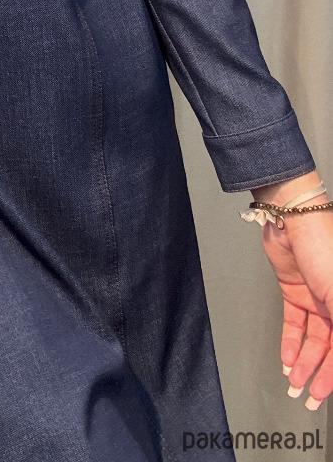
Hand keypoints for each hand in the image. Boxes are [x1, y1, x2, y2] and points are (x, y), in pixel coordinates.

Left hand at [251, 174, 332, 411]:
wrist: (291, 218)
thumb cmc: (323, 245)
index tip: (324, 394)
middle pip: (331, 348)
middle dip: (320, 375)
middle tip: (308, 397)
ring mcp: (318, 299)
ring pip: (313, 341)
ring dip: (304, 363)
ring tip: (295, 383)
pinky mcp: (295, 292)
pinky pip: (294, 325)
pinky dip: (291, 344)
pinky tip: (288, 361)